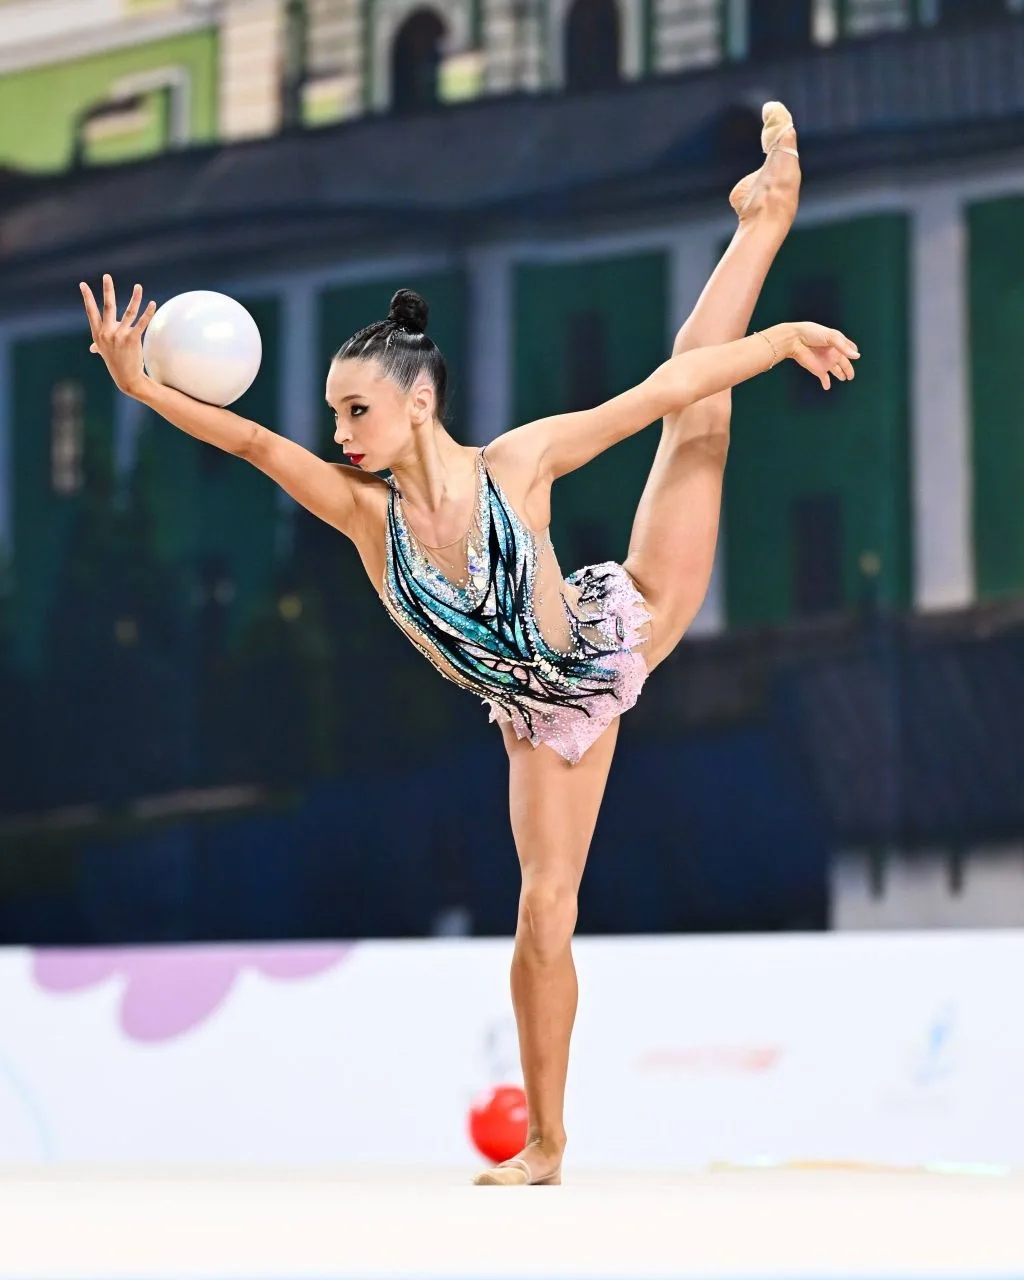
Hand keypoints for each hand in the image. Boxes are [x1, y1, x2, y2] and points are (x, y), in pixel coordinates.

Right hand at [80, 274, 157, 396]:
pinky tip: (152, 304)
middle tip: (107, 276)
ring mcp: (119, 336)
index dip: (87, 298)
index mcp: (98, 333)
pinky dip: (148, 313)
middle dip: (107, 290)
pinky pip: (141, 323)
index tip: (83, 285)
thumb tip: (93, 347)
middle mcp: (107, 333)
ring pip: (129, 312)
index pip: (91, 312)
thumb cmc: (115, 363)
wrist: (126, 378)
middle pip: (108, 307)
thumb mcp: (103, 352)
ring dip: (135, 298)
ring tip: (139, 286)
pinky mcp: (132, 340)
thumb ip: (98, 344)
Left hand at [786, 321, 859, 389]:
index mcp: (837, 342)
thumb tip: (856, 357)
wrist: (795, 340)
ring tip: (844, 378)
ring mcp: (826, 362)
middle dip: (848, 369)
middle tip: (851, 376)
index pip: (848, 347)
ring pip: (836, 371)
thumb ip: (844, 347)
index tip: (855, 354)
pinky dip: (826, 383)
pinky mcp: (818, 370)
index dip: (852, 351)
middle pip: (844, 362)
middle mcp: (833, 353)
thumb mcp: (832, 336)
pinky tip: (827, 386)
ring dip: (840, 374)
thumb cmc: (813, 333)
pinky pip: (824, 379)